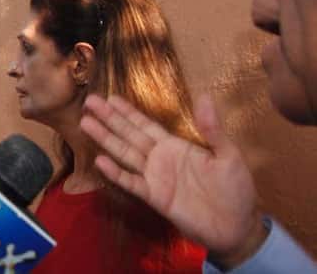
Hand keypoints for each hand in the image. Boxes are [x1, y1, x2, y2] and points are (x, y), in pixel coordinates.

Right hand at [80, 94, 266, 267]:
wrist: (236, 226)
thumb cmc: (235, 189)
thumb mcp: (228, 155)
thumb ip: (212, 128)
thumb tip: (205, 95)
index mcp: (175, 145)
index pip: (146, 124)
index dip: (128, 111)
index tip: (110, 97)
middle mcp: (159, 158)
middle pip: (129, 134)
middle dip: (110, 119)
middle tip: (89, 102)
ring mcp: (154, 177)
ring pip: (124, 154)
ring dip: (106, 139)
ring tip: (86, 123)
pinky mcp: (154, 197)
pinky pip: (131, 182)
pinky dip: (116, 172)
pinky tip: (100, 161)